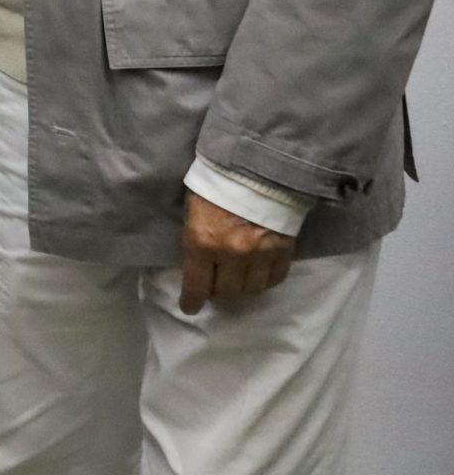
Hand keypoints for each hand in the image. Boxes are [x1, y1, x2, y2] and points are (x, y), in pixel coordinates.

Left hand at [179, 190, 296, 313]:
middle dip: (218, 291)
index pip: (196, 285)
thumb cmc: (217, 184)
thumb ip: (196, 237)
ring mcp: (260, 255)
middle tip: (215, 285)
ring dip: (242, 287)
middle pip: (226, 291)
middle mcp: (232, 254)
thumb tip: (195, 261)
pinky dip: (265, 280)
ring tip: (237, 279)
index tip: (190, 307)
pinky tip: (258, 274)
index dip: (192, 300)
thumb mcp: (194, 209)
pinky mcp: (283, 251)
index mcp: (203, 242)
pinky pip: (275, 278)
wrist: (258, 166)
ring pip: (251, 289)